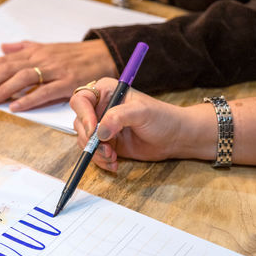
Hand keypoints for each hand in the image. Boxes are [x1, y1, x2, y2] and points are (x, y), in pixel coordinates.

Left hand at [0, 40, 117, 111]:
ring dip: (4, 89)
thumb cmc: (73, 54)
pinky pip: (45, 92)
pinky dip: (29, 99)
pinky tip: (15, 107)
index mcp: (34, 52)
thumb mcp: (46, 47)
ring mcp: (55, 71)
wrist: (104, 55)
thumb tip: (2, 47)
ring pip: (24, 78)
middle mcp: (42, 59)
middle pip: (9, 69)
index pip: (4, 61)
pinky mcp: (68, 83)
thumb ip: (24, 48)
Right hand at [70, 78, 215, 170]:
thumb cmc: (162, 118)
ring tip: (112, 157)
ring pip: (84, 140)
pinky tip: (114, 162)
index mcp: (105, 92)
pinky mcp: (106, 143)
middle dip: (90, 139)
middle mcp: (100, 108)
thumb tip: (99, 131)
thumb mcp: (141, 112)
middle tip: (105, 148)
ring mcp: (102, 126)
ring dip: (96, 152)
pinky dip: (101, 160)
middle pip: (79, 122)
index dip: (83, 115)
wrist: (175, 137)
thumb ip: (119, 117)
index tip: (93, 130)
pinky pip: (93, 152)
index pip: (81, 100)